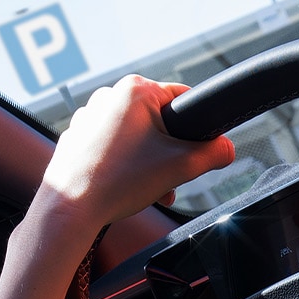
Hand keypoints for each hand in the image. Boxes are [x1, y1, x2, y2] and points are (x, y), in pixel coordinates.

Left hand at [38, 75, 233, 234]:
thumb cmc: (118, 182)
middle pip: (159, 121)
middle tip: (167, 178)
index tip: (193, 152)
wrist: (71, 208)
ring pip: (136, 136)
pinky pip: (113, 146)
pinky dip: (124, 165)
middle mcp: (109, 96)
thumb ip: (214, 153)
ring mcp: (89, 116)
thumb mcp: (180, 167)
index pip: (183, 99)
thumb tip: (227, 149)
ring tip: (145, 187)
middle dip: (169, 153)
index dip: (195, 129)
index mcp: (135, 90)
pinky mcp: (77, 137)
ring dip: (149, 162)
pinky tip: (123, 186)